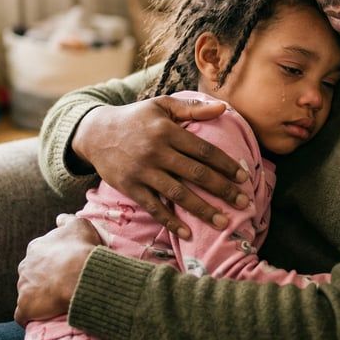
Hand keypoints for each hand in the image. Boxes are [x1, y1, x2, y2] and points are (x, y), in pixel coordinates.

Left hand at [14, 215, 102, 325]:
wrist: (80, 274)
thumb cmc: (81, 249)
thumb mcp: (79, 225)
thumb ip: (68, 220)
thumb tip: (59, 219)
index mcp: (36, 247)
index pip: (40, 254)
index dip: (52, 262)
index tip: (65, 268)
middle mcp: (26, 265)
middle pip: (31, 273)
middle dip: (42, 279)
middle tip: (61, 286)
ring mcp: (23, 286)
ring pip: (27, 293)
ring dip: (38, 298)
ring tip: (55, 304)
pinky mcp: (25, 306)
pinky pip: (23, 314)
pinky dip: (29, 317)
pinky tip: (38, 319)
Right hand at [71, 96, 251, 238]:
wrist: (95, 133)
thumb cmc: (135, 118)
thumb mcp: (161, 105)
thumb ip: (193, 108)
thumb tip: (224, 108)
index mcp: (167, 131)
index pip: (204, 150)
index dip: (226, 164)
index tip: (244, 177)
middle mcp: (156, 152)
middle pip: (196, 174)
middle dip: (223, 190)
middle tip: (245, 203)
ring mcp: (143, 172)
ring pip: (178, 194)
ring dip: (203, 210)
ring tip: (224, 223)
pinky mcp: (130, 188)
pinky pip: (154, 208)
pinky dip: (171, 221)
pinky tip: (188, 234)